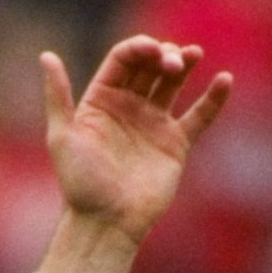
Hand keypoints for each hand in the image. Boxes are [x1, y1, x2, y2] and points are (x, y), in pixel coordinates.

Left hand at [43, 35, 232, 241]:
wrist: (106, 224)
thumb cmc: (80, 185)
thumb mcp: (62, 138)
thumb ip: (57, 97)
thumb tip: (46, 56)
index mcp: (101, 100)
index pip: (123, 59)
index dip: (139, 47)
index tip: (152, 50)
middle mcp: (128, 107)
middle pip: (150, 65)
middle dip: (164, 54)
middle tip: (172, 63)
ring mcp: (153, 123)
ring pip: (173, 82)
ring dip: (185, 62)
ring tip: (194, 54)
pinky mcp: (175, 143)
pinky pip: (199, 116)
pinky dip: (214, 98)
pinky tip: (225, 80)